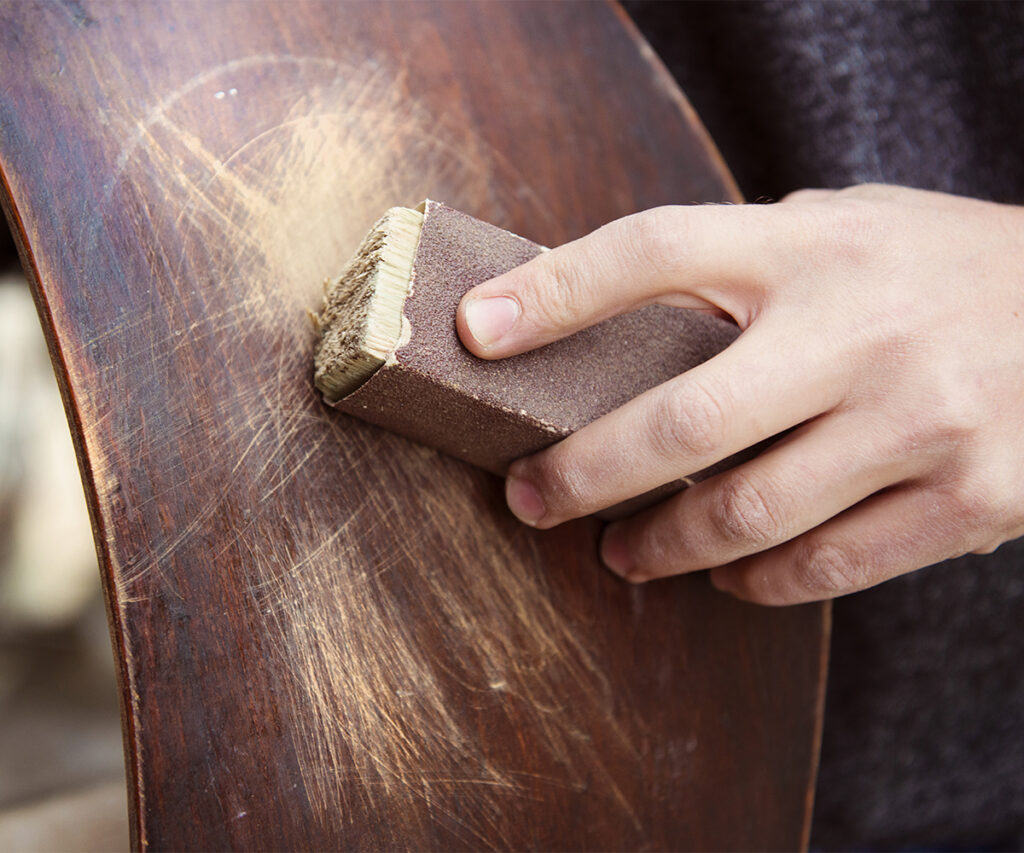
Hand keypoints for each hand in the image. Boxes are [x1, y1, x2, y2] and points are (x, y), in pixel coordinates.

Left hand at [455, 185, 1023, 604]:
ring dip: (661, 546)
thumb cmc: (933, 267)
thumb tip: (602, 318)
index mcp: (817, 245)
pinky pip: (826, 564)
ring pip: (747, 514)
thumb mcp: (838, 229)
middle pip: (682, 419)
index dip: (553, 292)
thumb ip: (738, 266)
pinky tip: (726, 571)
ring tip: (621, 550)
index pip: (657, 250)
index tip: (475, 332)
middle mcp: (864, 329)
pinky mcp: (970, 499)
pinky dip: (755, 579)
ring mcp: (922, 420)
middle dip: (583, 473)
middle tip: (530, 498)